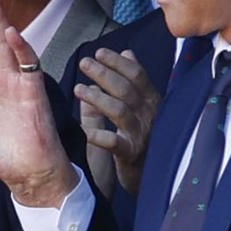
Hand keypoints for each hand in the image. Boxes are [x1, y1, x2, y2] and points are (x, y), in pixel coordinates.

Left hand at [77, 48, 160, 196]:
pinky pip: (113, 143)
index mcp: (151, 101)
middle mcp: (149, 115)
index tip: (100, 52)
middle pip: (126, 89)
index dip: (118, 62)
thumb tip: (125, 53)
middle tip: (84, 63)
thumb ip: (132, 80)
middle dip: (104, 73)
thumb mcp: (140, 106)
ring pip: (120, 111)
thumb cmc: (142, 138)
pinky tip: (83, 130)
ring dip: (97, 98)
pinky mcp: (131, 155)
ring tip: (78, 89)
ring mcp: (141, 135)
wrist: (152, 177)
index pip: (137, 75)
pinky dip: (98, 135)